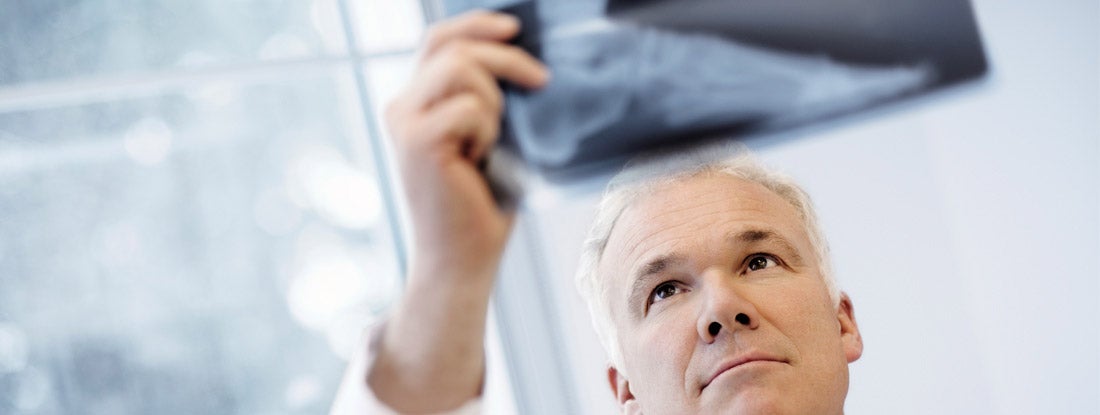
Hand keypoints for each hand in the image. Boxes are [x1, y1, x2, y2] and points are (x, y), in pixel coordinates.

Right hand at [386, 10, 548, 281]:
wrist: (463, 257)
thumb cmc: (482, 203)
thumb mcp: (487, 136)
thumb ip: (486, 96)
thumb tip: (521, 58)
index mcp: (415, 101)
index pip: (439, 39)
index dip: (475, 23)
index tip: (515, 27)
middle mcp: (401, 106)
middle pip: (454, 47)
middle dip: (506, 58)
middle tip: (541, 82)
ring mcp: (404, 122)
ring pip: (462, 69)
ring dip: (496, 104)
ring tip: (493, 145)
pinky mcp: (416, 140)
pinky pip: (468, 107)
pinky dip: (488, 130)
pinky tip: (481, 161)